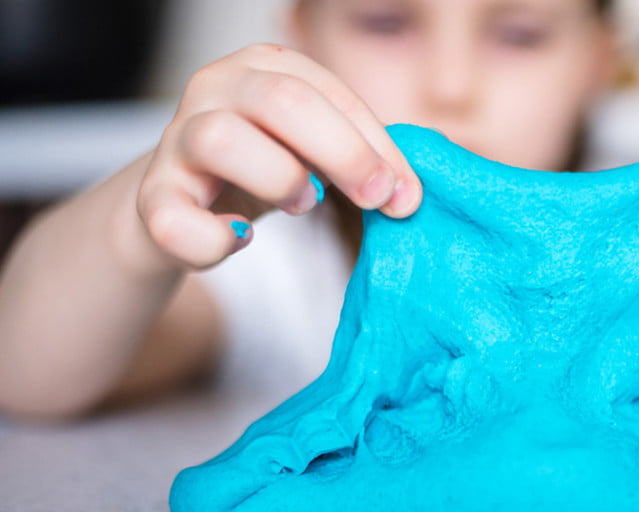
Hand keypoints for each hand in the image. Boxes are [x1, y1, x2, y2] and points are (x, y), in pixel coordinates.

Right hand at [137, 44, 421, 269]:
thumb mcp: (313, 148)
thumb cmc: (263, 167)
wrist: (181, 201)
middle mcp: (216, 87)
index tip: (407, 194)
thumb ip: (358, 158)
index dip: (377, 145)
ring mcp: (178, 138)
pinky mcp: (152, 195)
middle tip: (376, 198)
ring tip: (301, 204)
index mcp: (265, 67)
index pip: (332, 93)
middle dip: (344, 153)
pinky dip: (213, 240)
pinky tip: (239, 239)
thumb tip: (406, 195)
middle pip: (283, 101)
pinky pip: (172, 218)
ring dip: (277, 179)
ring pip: (221, 140)